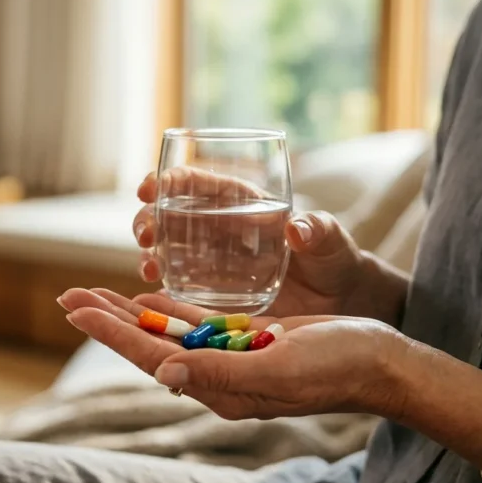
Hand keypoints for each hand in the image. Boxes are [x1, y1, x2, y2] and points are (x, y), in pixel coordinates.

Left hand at [57, 287, 405, 420]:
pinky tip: (145, 298)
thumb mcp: (278, 368)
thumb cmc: (336, 367)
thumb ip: (221, 372)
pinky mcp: (247, 339)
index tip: (74, 308)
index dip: (110, 333)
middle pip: (150, 343)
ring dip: (129, 311)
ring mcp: (231, 356)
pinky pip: (197, 322)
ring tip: (93, 293)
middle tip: (67, 295)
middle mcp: (218, 375)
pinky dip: (168, 309)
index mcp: (221, 388)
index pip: (152, 357)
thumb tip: (165, 372)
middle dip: (107, 319)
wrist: (381, 361)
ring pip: (167, 331)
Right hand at [133, 169, 370, 317]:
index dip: (171, 180)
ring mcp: (212, 259)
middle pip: (172, 213)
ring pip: (167, 246)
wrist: (337, 302)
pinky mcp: (211, 289)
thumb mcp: (331, 241)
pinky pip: (177, 280)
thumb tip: (297, 229)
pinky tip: (154, 285)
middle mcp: (220, 228)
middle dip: (149, 217)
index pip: (199, 184)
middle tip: (144, 233)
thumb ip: (319, 231)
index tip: (151, 187)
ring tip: (149, 265)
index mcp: (243, 203)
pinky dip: (160, 280)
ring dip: (149, 250)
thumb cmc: (334, 260)